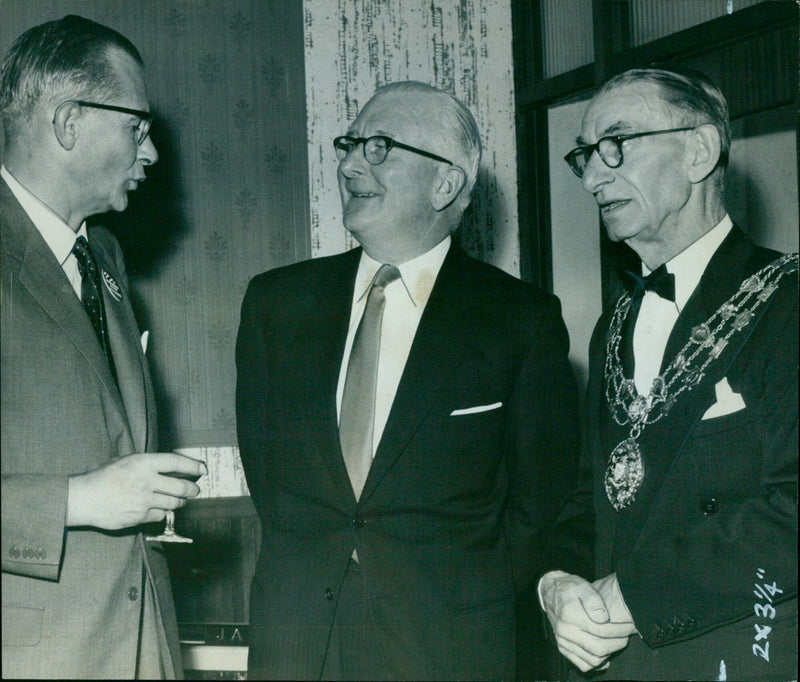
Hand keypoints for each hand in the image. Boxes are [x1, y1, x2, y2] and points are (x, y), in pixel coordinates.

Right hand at [67, 452, 206, 529]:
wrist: (83, 498)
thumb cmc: (103, 477)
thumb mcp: (125, 461)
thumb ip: (147, 464)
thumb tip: (171, 467)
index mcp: (144, 463)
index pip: (177, 461)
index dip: (193, 465)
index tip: (203, 468)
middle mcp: (147, 481)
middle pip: (182, 486)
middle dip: (192, 489)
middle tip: (195, 490)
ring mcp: (144, 500)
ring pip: (174, 503)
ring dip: (180, 502)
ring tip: (180, 500)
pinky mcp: (139, 516)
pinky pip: (160, 516)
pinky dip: (161, 513)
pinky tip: (158, 509)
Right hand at [539, 570, 634, 671]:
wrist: (550, 591)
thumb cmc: (570, 587)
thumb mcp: (582, 585)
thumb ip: (594, 601)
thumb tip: (604, 619)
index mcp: (570, 614)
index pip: (601, 630)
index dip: (619, 630)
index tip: (630, 626)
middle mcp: (565, 631)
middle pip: (598, 648)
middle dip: (617, 644)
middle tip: (627, 636)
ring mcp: (563, 641)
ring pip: (592, 659)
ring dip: (609, 654)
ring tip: (617, 642)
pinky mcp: (562, 647)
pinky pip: (582, 664)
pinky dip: (596, 663)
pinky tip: (605, 655)